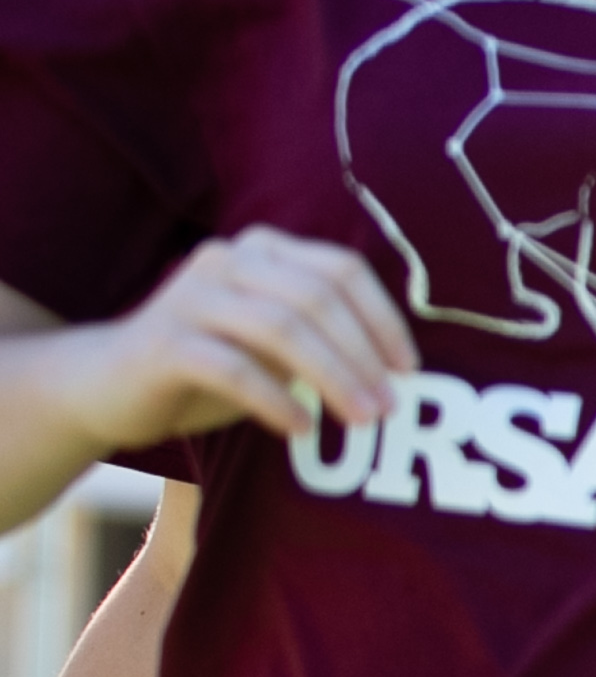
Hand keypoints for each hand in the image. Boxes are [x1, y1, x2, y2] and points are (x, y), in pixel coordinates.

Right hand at [55, 228, 416, 452]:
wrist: (106, 386)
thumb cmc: (210, 365)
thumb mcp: (275, 343)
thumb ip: (324, 336)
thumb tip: (396, 370)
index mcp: (263, 249)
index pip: (341, 271)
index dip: (383, 319)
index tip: (408, 370)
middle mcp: (228, 259)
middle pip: (317, 299)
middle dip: (362, 356)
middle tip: (389, 407)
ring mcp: (192, 296)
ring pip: (281, 329)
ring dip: (332, 378)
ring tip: (360, 420)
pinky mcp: (163, 341)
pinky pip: (234, 368)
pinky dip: (276, 399)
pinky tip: (301, 428)